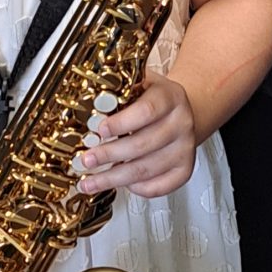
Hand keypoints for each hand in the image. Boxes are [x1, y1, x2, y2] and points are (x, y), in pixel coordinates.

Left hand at [77, 77, 198, 199]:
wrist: (180, 111)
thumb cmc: (153, 99)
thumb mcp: (140, 82)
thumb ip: (119, 91)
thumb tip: (87, 105)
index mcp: (170, 97)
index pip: (147, 111)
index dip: (121, 123)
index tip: (100, 131)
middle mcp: (181, 123)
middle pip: (143, 144)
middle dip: (109, 155)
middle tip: (86, 160)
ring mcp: (185, 148)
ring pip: (146, 169)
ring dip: (114, 178)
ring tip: (91, 181)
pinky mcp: (184, 170)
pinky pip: (159, 187)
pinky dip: (136, 189)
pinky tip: (119, 185)